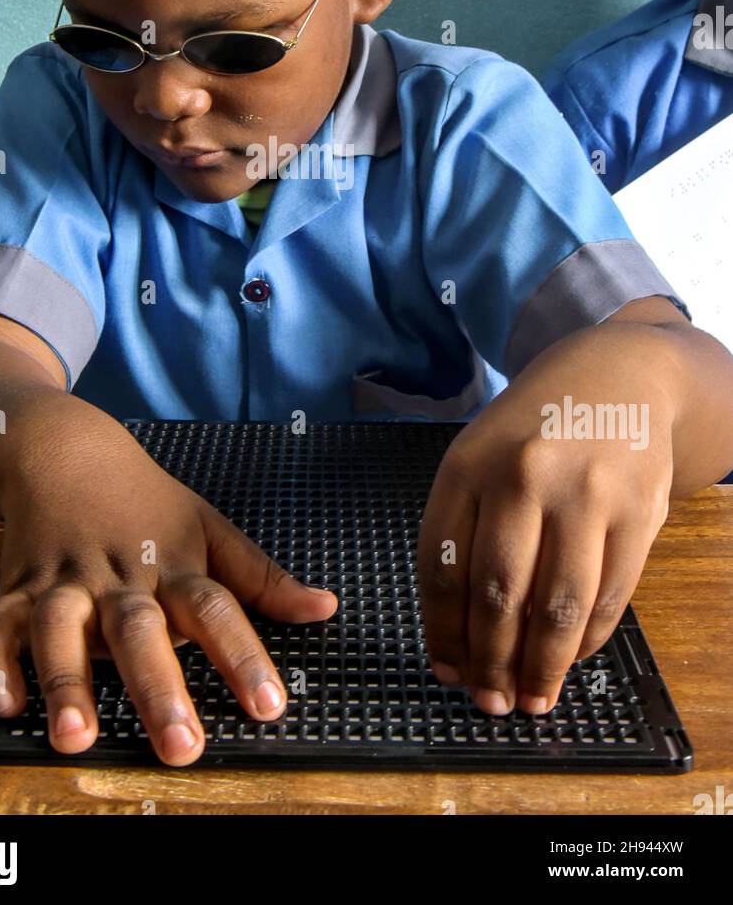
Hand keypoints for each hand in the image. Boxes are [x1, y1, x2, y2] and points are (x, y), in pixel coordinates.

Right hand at [0, 433, 337, 763]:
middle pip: (140, 630)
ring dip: (67, 682)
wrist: (65, 450)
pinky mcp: (17, 587)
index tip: (269, 705)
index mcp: (173, 566)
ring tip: (76, 736)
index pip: (216, 610)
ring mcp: (65, 581)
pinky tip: (5, 703)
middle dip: (159, 688)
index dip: (244, 657)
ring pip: (61, 629)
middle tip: (181, 746)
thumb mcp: (209, 527)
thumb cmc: (145, 502)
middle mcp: (119, 577)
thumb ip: (262, 577)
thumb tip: (324, 608)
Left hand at [417, 357, 674, 716]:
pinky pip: (608, 595)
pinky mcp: (637, 511)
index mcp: (468, 465)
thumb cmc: (535, 430)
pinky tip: (570, 657)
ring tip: (531, 700)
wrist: (619, 376)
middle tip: (488, 702)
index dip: (442, 632)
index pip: (442, 567)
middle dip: (490, 663)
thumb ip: (465, 532)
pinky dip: (586, 640)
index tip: (446, 670)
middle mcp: (523, 476)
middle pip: (497, 595)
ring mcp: (584, 493)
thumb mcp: (480, 457)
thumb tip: (458, 635)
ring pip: (556, 606)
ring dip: (541, 667)